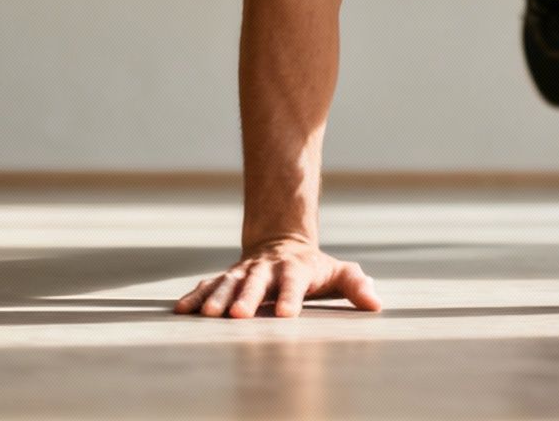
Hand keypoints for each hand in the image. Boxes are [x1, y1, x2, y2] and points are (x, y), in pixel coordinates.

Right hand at [173, 238, 383, 317]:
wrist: (283, 243)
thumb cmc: (316, 268)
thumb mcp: (340, 273)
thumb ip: (357, 285)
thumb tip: (377, 304)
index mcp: (296, 269)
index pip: (294, 282)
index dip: (290, 297)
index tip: (287, 314)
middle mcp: (267, 269)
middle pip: (256, 282)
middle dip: (246, 298)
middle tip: (237, 316)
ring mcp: (244, 271)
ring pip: (228, 282)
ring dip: (216, 298)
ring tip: (207, 315)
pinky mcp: (227, 277)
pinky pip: (208, 284)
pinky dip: (195, 296)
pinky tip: (181, 310)